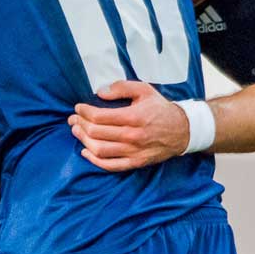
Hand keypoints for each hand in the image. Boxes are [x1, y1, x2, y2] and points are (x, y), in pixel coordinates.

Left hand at [69, 81, 189, 170]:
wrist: (182, 130)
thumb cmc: (160, 108)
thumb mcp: (144, 90)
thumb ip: (121, 88)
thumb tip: (100, 92)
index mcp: (133, 117)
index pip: (99, 116)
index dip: (84, 112)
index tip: (78, 108)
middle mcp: (132, 136)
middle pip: (95, 133)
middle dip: (79, 124)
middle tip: (73, 119)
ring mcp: (133, 152)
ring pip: (99, 149)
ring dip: (83, 140)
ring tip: (76, 131)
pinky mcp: (135, 163)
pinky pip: (110, 165)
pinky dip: (94, 160)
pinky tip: (85, 151)